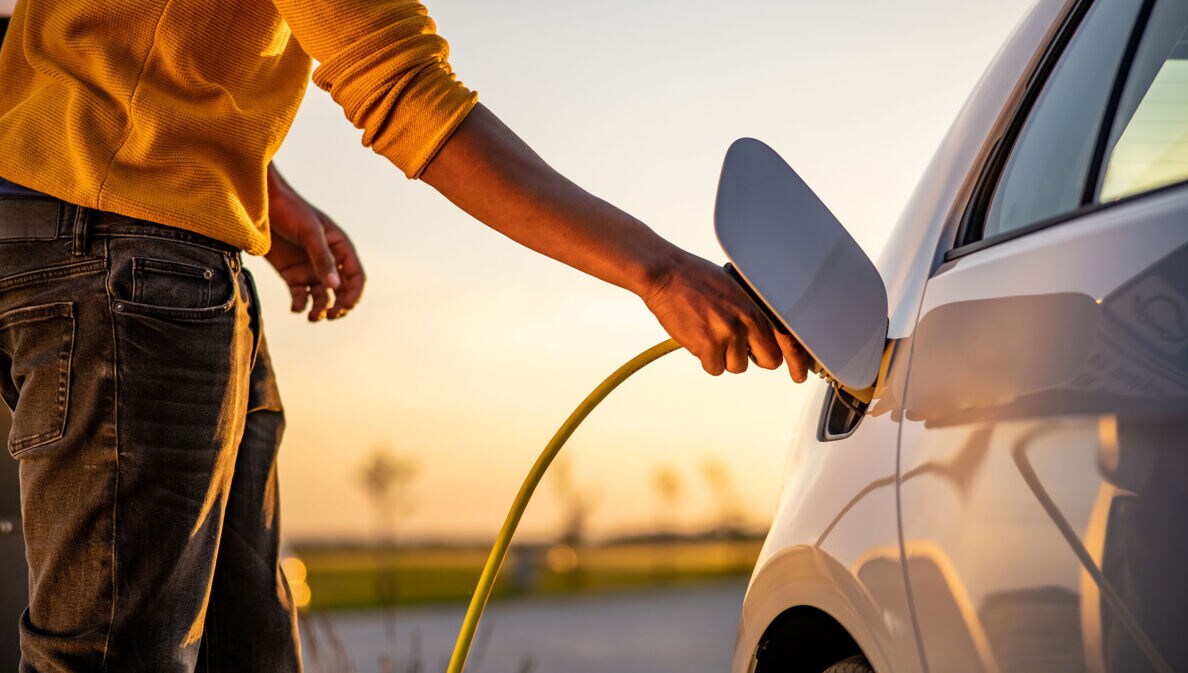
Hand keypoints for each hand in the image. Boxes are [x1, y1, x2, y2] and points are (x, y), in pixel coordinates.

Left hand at [265, 166, 364, 320]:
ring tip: (313, 317)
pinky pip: (300, 296)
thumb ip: (322, 259)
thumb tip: (335, 287)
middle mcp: (328, 262)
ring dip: (320, 309)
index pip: (355, 277)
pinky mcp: (291, 274)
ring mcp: (309, 269)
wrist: (261, 205)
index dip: (353, 294)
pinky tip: (296, 308)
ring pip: (321, 297)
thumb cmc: (290, 210)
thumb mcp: (309, 233)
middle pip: (341, 291)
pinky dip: (299, 305)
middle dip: (339, 306)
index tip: (345, 307)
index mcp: (340, 248)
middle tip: (330, 316)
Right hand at [642, 252, 807, 380]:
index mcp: (756, 306)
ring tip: (710, 333)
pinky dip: (706, 359)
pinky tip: (698, 338)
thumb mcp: (735, 288)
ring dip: (725, 357)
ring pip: (737, 366)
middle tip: (738, 346)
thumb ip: (751, 311)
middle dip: (755, 357)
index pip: (787, 339)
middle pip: (768, 361)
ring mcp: (727, 335)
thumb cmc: (696, 278)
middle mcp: (746, 322)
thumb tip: (762, 334)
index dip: (796, 361)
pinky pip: (714, 368)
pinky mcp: (706, 346)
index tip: (798, 374)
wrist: (666, 275)